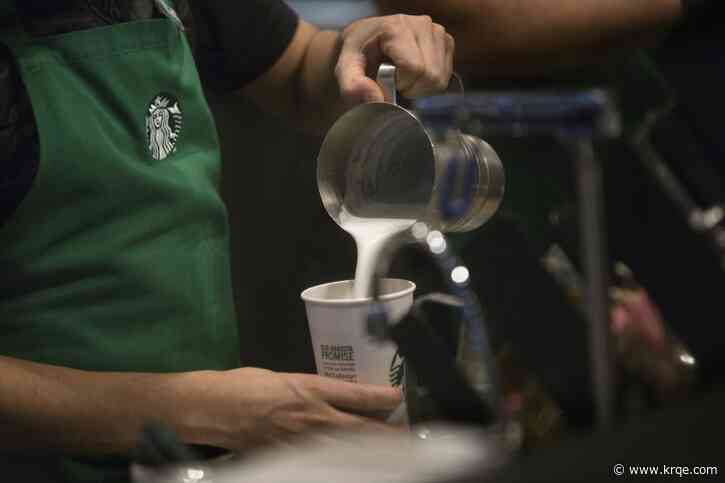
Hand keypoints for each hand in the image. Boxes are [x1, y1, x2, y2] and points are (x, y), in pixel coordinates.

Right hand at [191, 368, 401, 451]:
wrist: (212, 408)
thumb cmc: (244, 386)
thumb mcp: (284, 378)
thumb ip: (311, 389)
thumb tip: (334, 396)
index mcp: (311, 389)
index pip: (357, 395)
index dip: (383, 397)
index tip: (399, 398)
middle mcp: (311, 416)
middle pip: (360, 428)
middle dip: (387, 434)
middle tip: (407, 436)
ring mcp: (301, 442)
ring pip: (346, 450)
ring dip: (370, 452)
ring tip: (390, 455)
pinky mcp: (289, 459)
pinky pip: (323, 463)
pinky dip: (341, 463)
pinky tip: (352, 466)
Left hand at [335, 15, 454, 104]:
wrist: (364, 42)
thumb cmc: (356, 56)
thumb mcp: (344, 70)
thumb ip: (353, 86)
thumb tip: (376, 99)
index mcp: (397, 27)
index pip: (415, 68)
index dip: (401, 83)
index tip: (386, 79)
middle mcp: (422, 24)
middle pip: (432, 76)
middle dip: (412, 88)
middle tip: (394, 81)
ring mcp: (438, 32)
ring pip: (441, 79)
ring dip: (421, 88)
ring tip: (403, 77)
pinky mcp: (446, 42)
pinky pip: (447, 77)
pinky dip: (429, 84)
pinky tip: (414, 74)